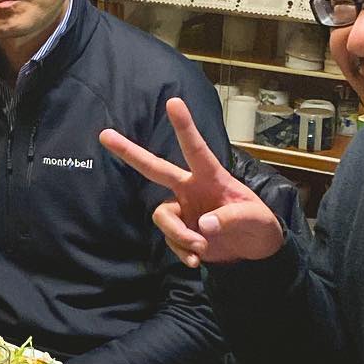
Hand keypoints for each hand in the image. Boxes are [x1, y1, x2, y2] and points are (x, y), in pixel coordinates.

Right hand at [99, 97, 284, 267]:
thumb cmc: (259, 225)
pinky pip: (170, 240)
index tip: (174, 102)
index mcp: (212, 176)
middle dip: (130, 152)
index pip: (196, 149)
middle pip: (155, 168)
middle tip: (105, 135)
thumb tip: (203, 224)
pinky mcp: (180, 231)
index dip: (184, 127)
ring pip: (162, 216)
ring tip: (200, 249)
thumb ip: (232, 218)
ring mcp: (183, 209)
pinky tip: (196, 261)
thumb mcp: (257, 220)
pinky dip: (182, 252)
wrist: (254, 252)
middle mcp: (191, 188)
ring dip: (178, 235)